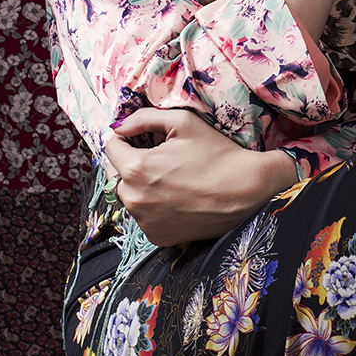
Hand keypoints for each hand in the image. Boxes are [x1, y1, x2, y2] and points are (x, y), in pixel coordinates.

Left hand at [104, 108, 298, 246]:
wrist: (245, 190)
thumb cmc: (215, 153)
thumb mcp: (182, 121)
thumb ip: (144, 118)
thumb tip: (120, 126)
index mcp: (136, 169)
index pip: (111, 147)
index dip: (125, 138)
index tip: (141, 137)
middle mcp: (134, 200)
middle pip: (116, 174)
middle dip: (130, 162)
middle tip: (157, 156)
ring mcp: (145, 222)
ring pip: (129, 196)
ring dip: (140, 185)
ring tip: (168, 177)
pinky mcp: (157, 237)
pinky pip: (143, 216)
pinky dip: (152, 206)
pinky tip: (175, 197)